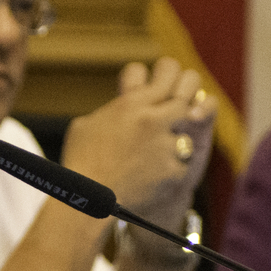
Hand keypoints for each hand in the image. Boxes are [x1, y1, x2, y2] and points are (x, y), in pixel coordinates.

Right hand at [59, 58, 215, 229]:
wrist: (88, 199)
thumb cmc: (80, 162)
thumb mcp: (86, 125)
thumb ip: (111, 111)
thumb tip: (120, 105)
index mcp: (132, 102)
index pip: (167, 71)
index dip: (171, 73)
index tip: (168, 79)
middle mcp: (153, 119)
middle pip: (188, 92)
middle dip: (190, 93)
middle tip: (185, 102)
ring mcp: (166, 145)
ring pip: (190, 129)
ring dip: (179, 138)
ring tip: (165, 148)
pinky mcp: (173, 170)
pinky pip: (183, 163)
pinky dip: (172, 168)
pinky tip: (158, 174)